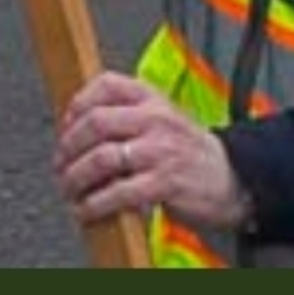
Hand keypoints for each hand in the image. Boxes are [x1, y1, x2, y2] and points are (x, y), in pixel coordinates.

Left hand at [54, 71, 248, 235]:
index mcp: (152, 98)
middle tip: (60, 165)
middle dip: (68, 147)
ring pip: (102, 158)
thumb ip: (125, 114)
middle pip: (95, 122)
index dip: (76, 106)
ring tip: (69, 189)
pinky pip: (119, 193)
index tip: (64, 127)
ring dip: (76, 178)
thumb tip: (74, 128)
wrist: (233, 178)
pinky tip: (87, 210)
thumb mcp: (161, 117)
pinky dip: (95, 204)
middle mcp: (156, 118)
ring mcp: (161, 150)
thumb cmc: (189, 150)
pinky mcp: (165, 182)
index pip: (105, 84)